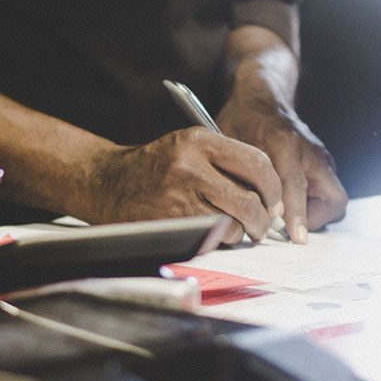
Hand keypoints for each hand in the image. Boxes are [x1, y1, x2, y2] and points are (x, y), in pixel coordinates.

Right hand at [89, 127, 283, 243]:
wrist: (107, 182)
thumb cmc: (156, 167)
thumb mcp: (188, 147)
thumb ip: (227, 162)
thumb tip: (271, 195)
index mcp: (200, 141)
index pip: (257, 163)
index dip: (273, 187)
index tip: (274, 200)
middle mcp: (190, 166)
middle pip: (250, 199)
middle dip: (263, 218)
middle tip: (261, 224)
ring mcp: (179, 196)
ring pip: (234, 223)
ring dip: (239, 232)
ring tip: (231, 227)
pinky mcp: (170, 222)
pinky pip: (211, 237)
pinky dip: (218, 239)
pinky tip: (210, 232)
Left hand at [216, 97, 347, 242]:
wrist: (262, 99)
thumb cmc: (242, 121)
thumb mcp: (230, 142)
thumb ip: (236, 174)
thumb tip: (237, 211)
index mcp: (284, 143)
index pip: (295, 185)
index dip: (295, 213)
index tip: (295, 237)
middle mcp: (310, 153)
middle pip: (332, 199)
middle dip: (314, 220)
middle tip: (286, 229)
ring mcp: (322, 159)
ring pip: (333, 200)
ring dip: (312, 215)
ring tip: (284, 219)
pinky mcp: (323, 165)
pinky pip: (326, 195)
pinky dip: (311, 206)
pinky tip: (287, 207)